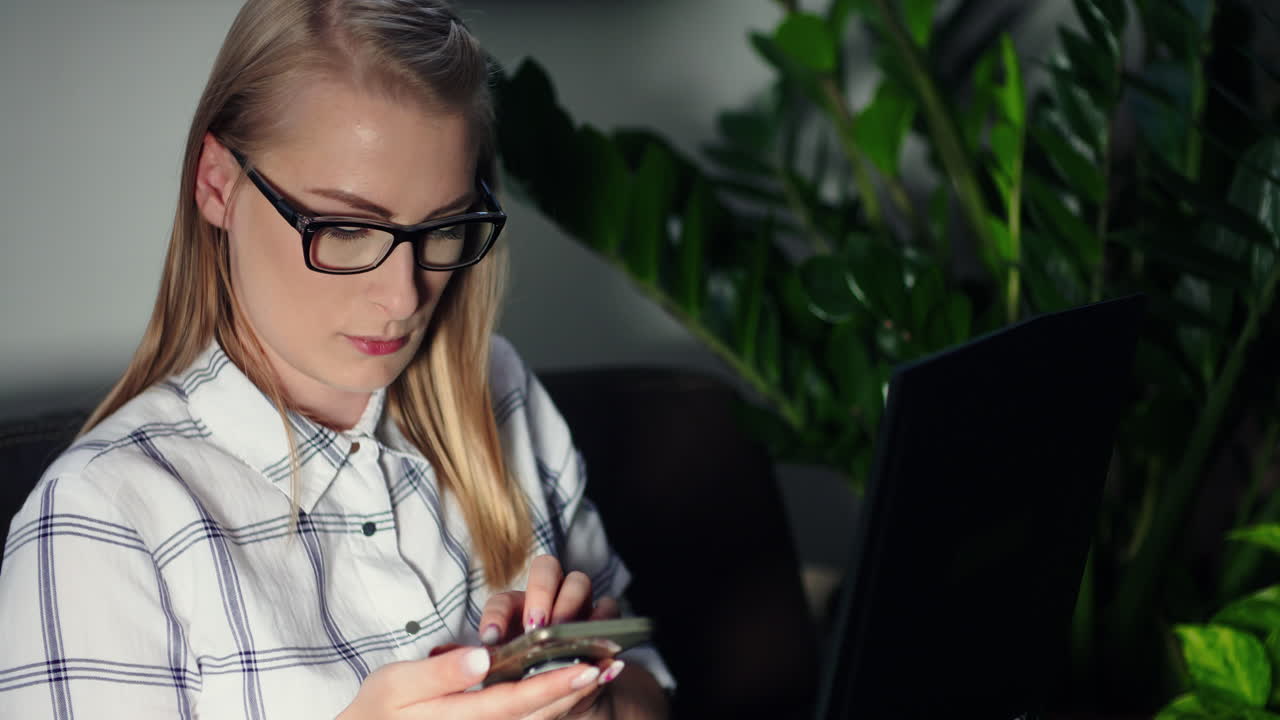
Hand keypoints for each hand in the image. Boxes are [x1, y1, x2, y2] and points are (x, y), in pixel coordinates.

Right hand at [336, 644, 613, 719]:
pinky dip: (554, 703)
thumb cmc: (376, 710)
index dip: (554, 684)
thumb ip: (439, 672)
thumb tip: (483, 657)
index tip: (587, 667)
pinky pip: (525, 719)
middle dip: (577, 689)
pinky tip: (574, 684)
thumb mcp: (394, 685)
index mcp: (459, 717)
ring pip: (538, 719)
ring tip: (605, 671)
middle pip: (538, 714)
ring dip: (573, 696)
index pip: (517, 700)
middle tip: (613, 664)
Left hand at [476, 555, 626, 717]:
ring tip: (564, 632)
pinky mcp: (604, 618)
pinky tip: (595, 639)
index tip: (491, 639)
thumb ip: (501, 668)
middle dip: (541, 592)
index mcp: (516, 609)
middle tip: (535, 626)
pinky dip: (602, 619)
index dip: (496, 617)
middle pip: (546, 568)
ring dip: (570, 604)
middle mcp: (549, 597)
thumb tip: (483, 663)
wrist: (564, 693)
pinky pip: (608, 606)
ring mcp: (579, 603)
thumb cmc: (530, 680)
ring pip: (579, 581)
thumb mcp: (510, 678)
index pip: (502, 602)